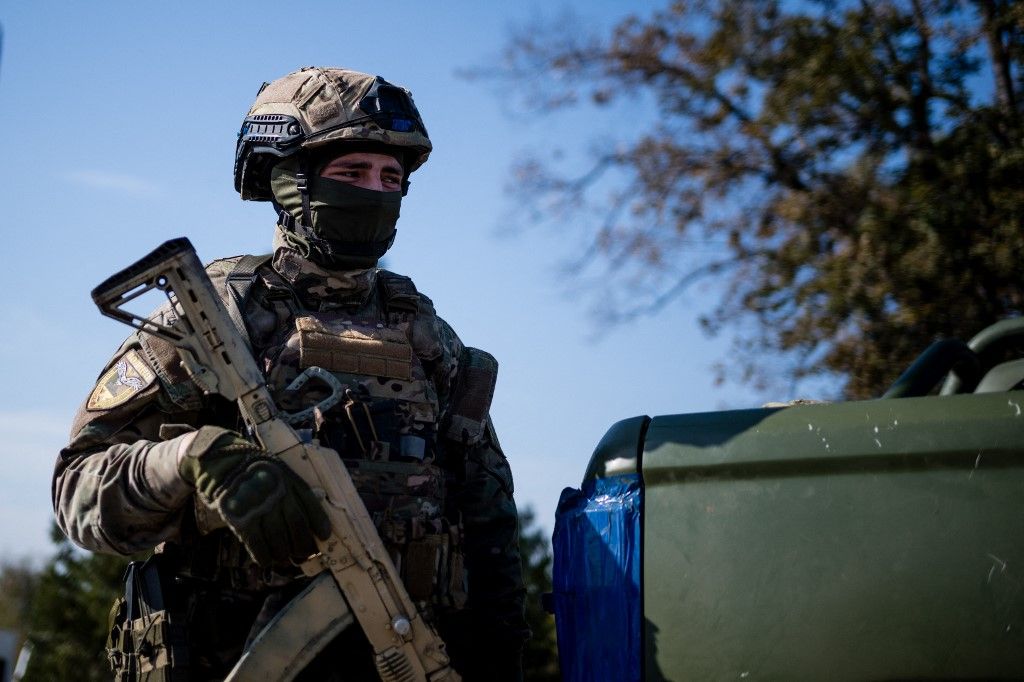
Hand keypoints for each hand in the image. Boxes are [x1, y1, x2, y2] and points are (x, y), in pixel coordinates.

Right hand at [178, 426, 330, 565]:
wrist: (226, 466)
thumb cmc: (258, 472)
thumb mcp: (281, 472)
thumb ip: (294, 491)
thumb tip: (310, 520)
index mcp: (289, 481)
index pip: (310, 504)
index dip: (320, 522)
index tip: (324, 536)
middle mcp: (277, 495)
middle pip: (297, 525)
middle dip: (303, 544)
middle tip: (305, 553)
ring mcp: (259, 508)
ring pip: (278, 538)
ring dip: (285, 553)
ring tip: (286, 558)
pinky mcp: (242, 519)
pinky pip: (256, 544)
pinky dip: (264, 556)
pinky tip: (267, 561)